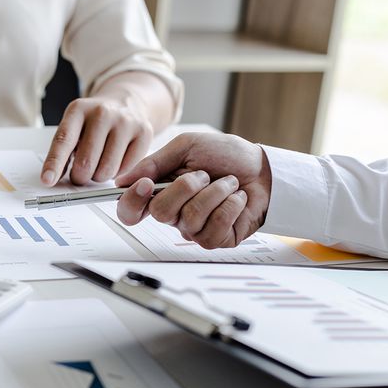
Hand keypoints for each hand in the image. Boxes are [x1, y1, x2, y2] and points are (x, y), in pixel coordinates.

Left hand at [40, 96, 152, 185]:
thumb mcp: (74, 129)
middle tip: (81, 174)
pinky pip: (126, 170)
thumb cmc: (94, 123)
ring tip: (99, 165)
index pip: (64, 141)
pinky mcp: (144, 132)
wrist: (126, 103)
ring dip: (99, 177)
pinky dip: (118, 173)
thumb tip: (52, 179)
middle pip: (86, 163)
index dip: (55, 164)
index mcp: (78, 110)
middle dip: (80, 177)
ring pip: (106, 170)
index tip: (47, 180)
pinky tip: (116, 161)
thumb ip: (63, 153)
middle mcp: (102, 112)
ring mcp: (125, 121)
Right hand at [115, 132, 271, 248]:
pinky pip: (212, 230)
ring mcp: (194, 229)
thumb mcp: (186, 147)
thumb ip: (153, 163)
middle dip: (186, 187)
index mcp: (161, 191)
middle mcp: (174, 213)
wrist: (264, 169)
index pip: (130, 210)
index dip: (132, 202)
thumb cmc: (227, 156)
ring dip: (215, 193)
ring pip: (190, 219)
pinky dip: (229, 208)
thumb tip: (123, 180)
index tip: (146, 184)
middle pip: (160, 212)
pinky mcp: (215, 240)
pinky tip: (236, 200)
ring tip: (227, 183)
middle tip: (204, 175)